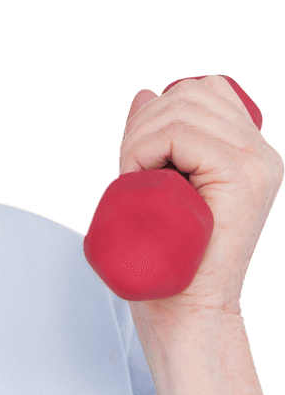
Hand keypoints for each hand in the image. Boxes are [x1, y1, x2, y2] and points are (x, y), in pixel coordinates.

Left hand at [119, 75, 283, 314]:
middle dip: (144, 121)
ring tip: (136, 177)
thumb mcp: (157, 176)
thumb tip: (146, 92)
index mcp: (251, 148)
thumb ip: (156, 134)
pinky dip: (145, 149)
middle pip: (189, 92)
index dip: (160, 109)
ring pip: (181, 109)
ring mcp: (258, 163)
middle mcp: (263, 153)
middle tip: (131, 168)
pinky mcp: (243, 177)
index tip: (141, 152)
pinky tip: (141, 178)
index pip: (205, 88)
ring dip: (140, 137)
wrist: (184, 306)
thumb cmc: (168, 249)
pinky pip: (180, 134)